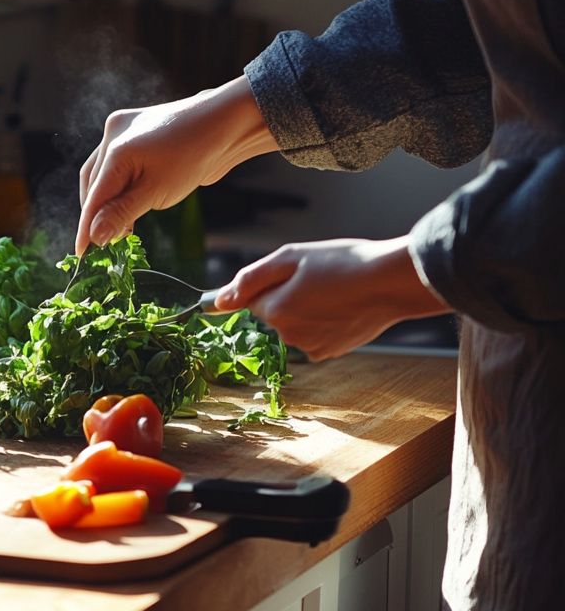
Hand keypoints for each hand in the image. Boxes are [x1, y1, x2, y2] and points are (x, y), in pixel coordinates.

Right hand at [75, 76, 276, 254]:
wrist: (226, 124)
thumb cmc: (195, 155)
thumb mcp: (156, 192)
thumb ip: (121, 213)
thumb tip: (94, 236)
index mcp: (115, 147)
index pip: (93, 196)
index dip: (85, 227)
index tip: (81, 254)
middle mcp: (113, 134)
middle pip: (93, 184)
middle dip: (96, 214)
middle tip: (103, 244)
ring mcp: (124, 131)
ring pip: (102, 174)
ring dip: (106, 202)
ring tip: (118, 229)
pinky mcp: (136, 134)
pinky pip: (116, 165)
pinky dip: (118, 187)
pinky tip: (127, 207)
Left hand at [213, 236, 449, 360]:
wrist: (394, 282)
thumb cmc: (344, 263)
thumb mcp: (291, 257)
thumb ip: (249, 279)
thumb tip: (218, 301)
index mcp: (276, 310)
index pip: (254, 299)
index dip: (272, 283)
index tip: (293, 275)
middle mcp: (289, 335)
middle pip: (274, 313)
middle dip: (289, 297)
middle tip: (320, 278)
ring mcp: (310, 347)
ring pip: (295, 325)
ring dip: (307, 310)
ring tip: (336, 291)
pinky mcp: (329, 352)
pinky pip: (313, 336)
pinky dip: (323, 324)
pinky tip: (344, 308)